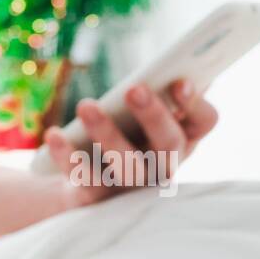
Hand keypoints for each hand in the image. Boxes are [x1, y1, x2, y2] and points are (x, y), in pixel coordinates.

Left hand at [44, 78, 218, 206]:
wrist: (80, 184)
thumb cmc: (119, 134)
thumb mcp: (140, 113)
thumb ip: (159, 88)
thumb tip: (175, 60)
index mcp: (182, 136)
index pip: (205, 121)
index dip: (196, 103)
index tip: (180, 82)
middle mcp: (164, 165)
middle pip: (169, 144)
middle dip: (153, 115)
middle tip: (133, 88)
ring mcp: (133, 187)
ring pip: (127, 165)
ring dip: (107, 134)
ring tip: (86, 105)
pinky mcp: (98, 199)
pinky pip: (85, 178)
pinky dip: (68, 155)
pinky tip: (54, 134)